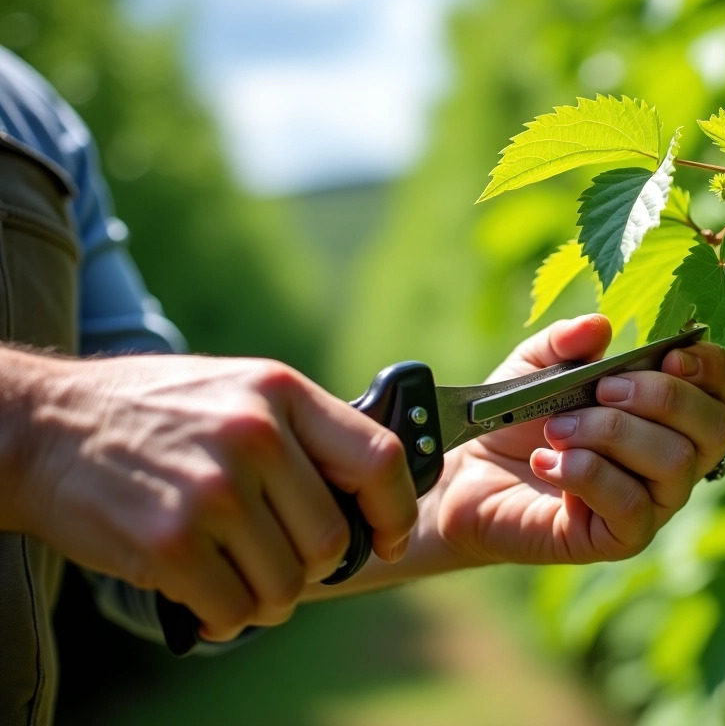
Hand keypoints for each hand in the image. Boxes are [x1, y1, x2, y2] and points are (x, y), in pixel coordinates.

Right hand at [6, 351, 415, 640]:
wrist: (46, 427)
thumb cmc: (156, 415)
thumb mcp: (240, 391)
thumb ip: (305, 431)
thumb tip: (371, 492)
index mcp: (282, 394)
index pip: (379, 459)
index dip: (395, 511)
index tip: (388, 538)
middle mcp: (256, 437)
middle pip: (333, 540)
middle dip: (311, 566)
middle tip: (276, 558)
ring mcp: (214, 491)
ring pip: (287, 585)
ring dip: (264, 596)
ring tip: (232, 572)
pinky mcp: (171, 542)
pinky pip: (234, 610)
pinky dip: (223, 616)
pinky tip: (202, 592)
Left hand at [428, 315, 724, 566]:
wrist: (472, 475)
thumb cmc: (519, 416)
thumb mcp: (535, 366)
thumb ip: (565, 343)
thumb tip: (600, 326)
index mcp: (673, 413)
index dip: (715, 371)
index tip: (668, 355)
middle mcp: (677, 460)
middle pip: (716, 429)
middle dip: (663, 398)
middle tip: (602, 389)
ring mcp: (654, 503)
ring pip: (675, 464)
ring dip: (613, 433)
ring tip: (558, 428)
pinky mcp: (621, 538)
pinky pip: (631, 506)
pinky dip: (587, 474)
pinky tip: (547, 462)